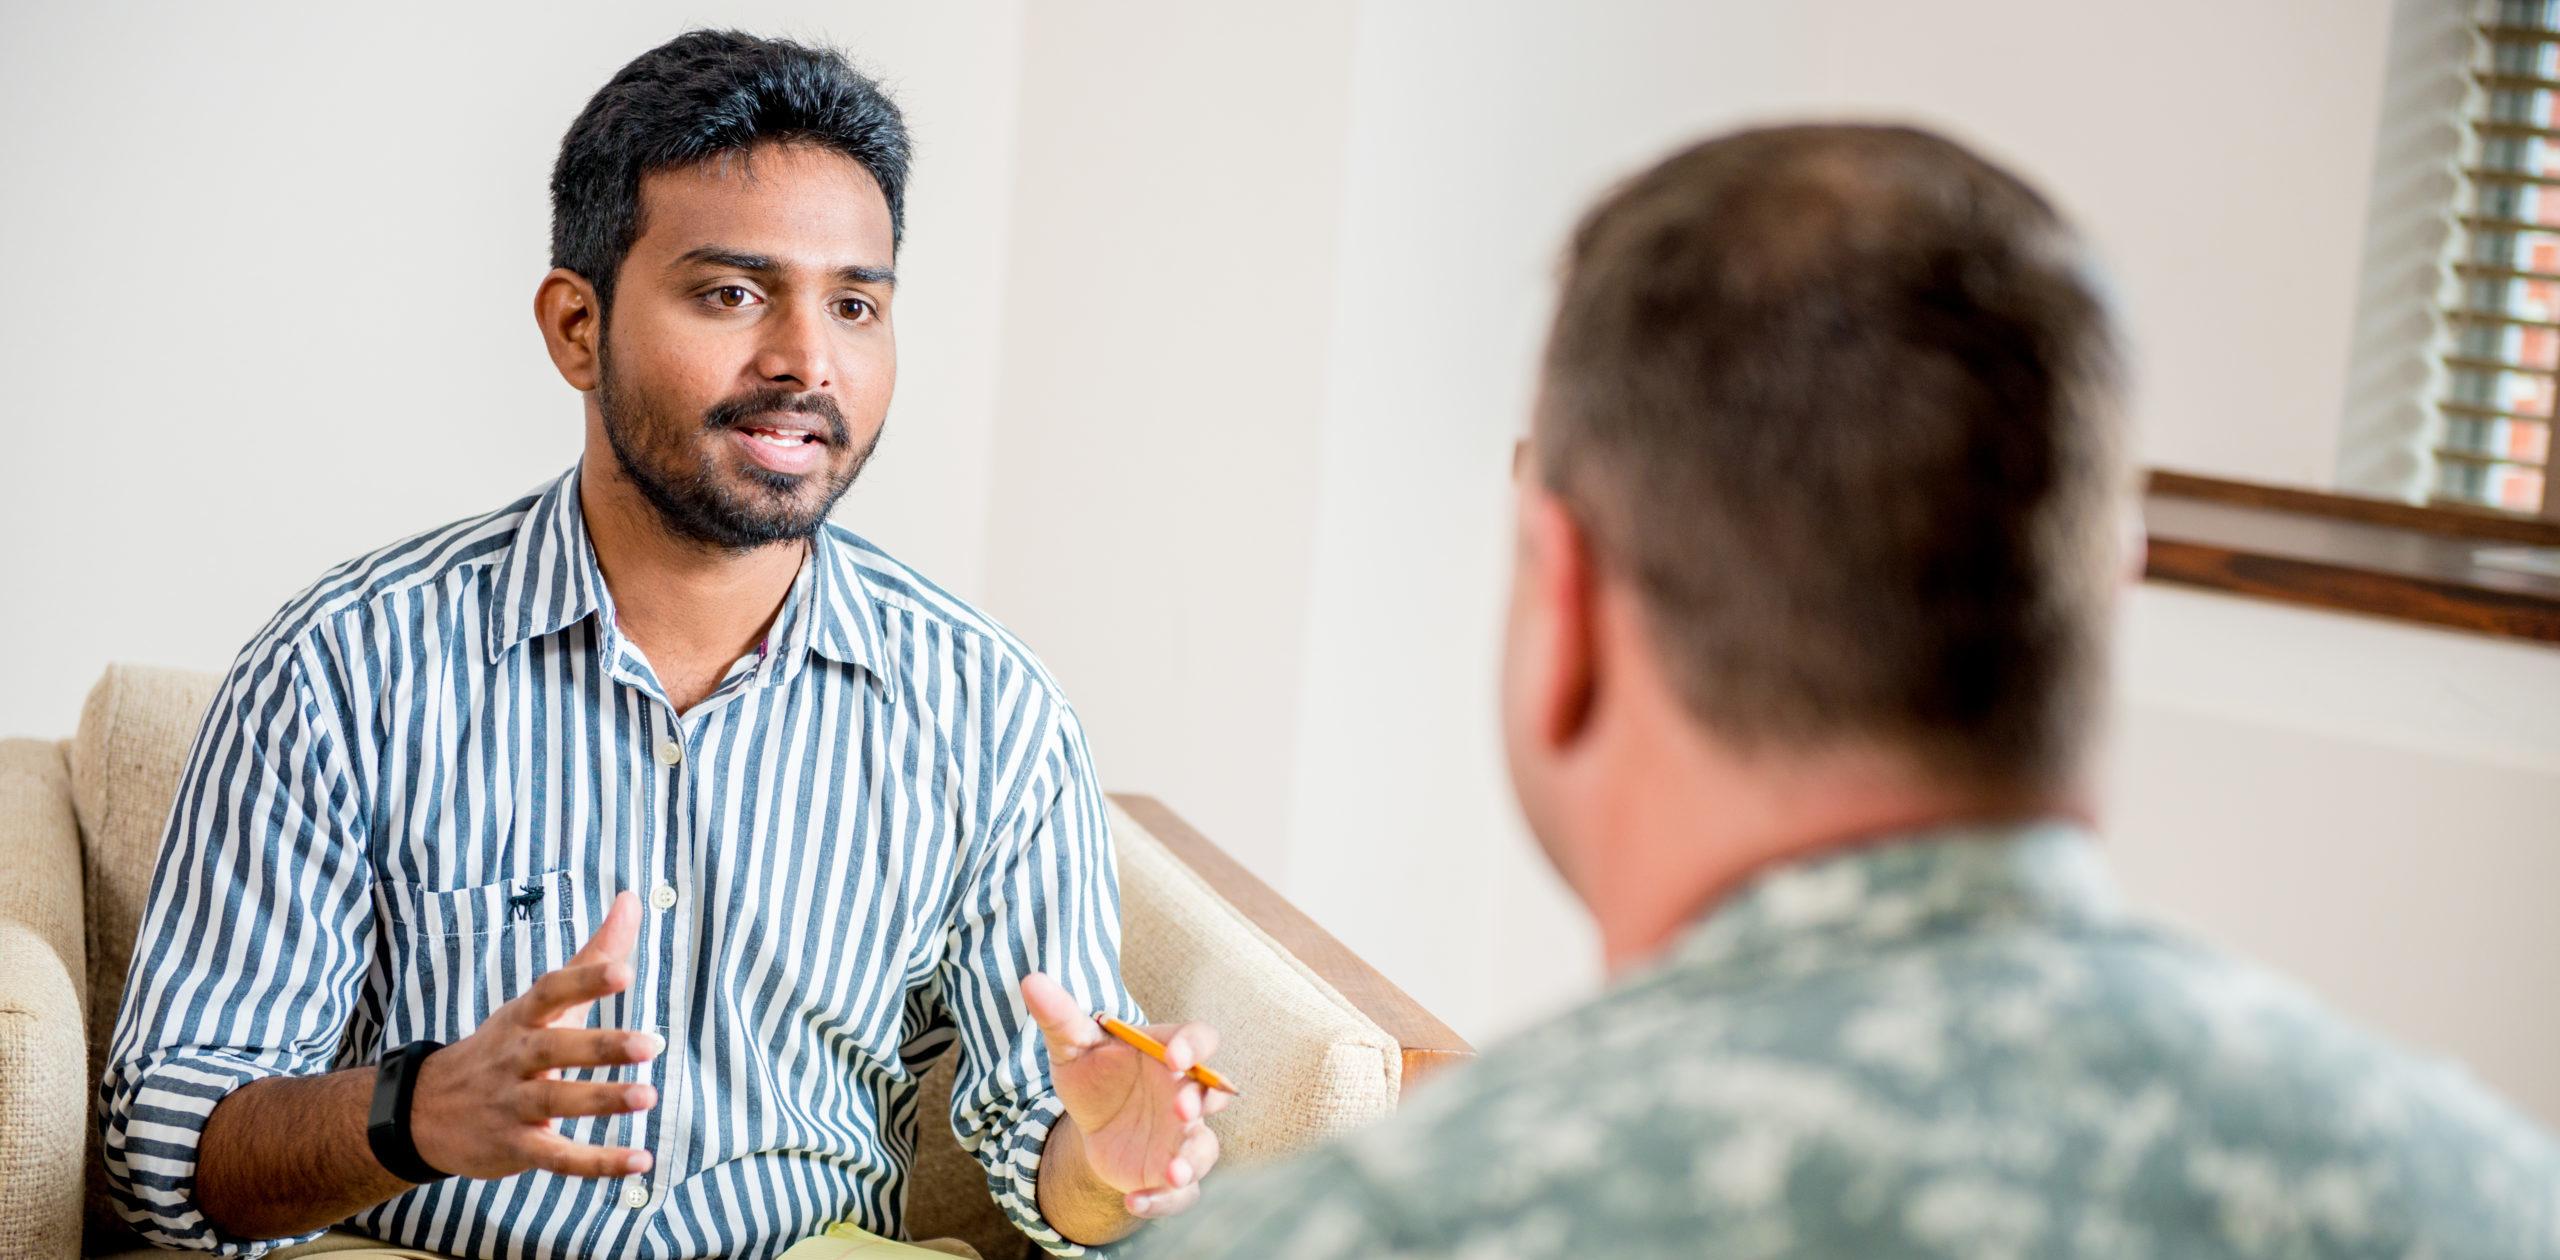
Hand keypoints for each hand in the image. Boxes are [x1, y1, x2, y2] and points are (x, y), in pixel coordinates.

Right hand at [406, 891, 661, 1179]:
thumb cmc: (503, 1047)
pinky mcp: (516, 1146)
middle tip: (650, 1044)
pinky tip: (640, 1160)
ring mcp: (513, 1104)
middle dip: (601, 1047)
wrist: (423, 1112)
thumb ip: (592, 956)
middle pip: (556, 1048)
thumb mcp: (539, 1002)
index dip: (585, 982)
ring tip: (648, 1096)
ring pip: (558, 1102)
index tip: (623, 971)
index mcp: (524, 1018)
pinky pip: (558, 1157)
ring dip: (602, 1100)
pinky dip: (597, 1162)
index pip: (552, 992)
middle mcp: (516, 1058)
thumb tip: (633, 898)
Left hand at [1020, 971, 1228, 1219]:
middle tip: (1181, 1110)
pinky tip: (1134, 1202)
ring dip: (1191, 1161)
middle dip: (1201, 1102)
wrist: (1092, 1124)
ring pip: (1203, 1149)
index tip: (1174, 1057)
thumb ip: (1060, 1017)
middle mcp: (1185, 1094)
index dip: (1194, 1046)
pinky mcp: (1170, 1172)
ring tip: (1171, 1173)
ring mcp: (1182, 1136)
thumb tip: (1031, 981)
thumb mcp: (1072, 1047)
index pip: (1199, 1039)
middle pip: (1211, 1095)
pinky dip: (1163, 1201)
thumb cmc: (1093, 1075)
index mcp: (1168, 1053)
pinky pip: (1181, 1193)